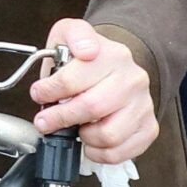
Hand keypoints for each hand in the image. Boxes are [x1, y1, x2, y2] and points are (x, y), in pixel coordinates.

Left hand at [27, 18, 157, 163]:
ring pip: (108, 135)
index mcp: (114, 55)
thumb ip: (74, 34)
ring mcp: (143, 105)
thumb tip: (86, 49)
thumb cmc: (87, 58)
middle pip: (91, 108)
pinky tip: (91, 140)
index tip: (38, 94)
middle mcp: (133, 80)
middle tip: (45, 121)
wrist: (115, 68)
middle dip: (60, 118)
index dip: (49, 91)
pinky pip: (121, 152)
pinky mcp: (148, 128)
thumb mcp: (71, 33)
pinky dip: (99, 153)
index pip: (74, 79)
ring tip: (76, 128)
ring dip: (84, 137)